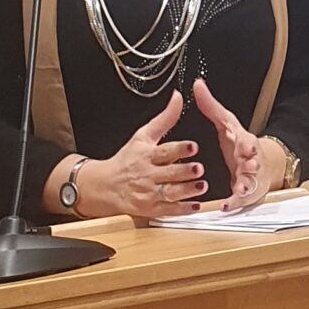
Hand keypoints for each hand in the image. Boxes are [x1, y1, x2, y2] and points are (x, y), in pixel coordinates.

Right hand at [71, 92, 207, 220]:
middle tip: (199, 168)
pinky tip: (195, 205)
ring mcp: (150, 193)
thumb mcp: (143, 136)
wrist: (106, 186)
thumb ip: (164, 118)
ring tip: (202, 186)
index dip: (179, 149)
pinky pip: (168, 210)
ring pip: (170, 193)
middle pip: (169, 173)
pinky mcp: (152, 208)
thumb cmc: (127, 159)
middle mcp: (148, 174)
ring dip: (187, 190)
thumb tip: (177, 98)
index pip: (164, 151)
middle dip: (185, 171)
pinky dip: (182, 209)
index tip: (193, 146)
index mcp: (146, 155)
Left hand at [194, 78, 286, 211]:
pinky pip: (240, 199)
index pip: (248, 140)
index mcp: (245, 141)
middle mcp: (250, 159)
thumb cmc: (240, 142)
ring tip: (242, 188)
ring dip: (246, 184)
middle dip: (252, 163)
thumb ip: (210, 106)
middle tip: (249, 165)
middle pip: (253, 161)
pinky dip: (234, 203)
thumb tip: (197, 85)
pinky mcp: (246, 191)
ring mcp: (250, 176)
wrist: (261, 163)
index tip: (247, 146)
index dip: (247, 144)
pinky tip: (225, 207)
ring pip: (250, 181)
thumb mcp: (226, 122)